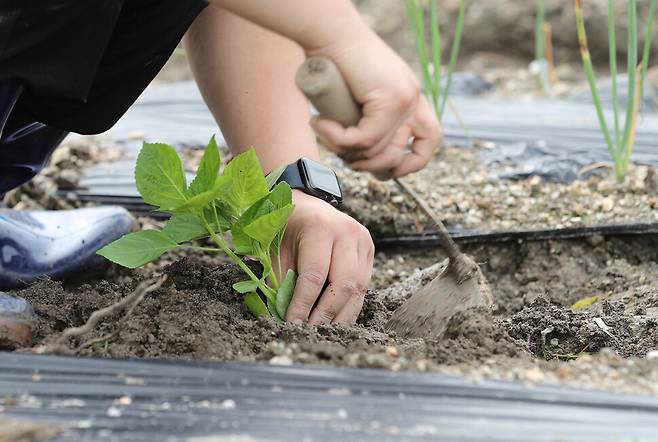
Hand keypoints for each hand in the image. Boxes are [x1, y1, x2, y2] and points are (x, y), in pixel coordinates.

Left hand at [278, 191, 373, 324]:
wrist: (305, 204)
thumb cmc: (286, 227)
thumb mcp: (276, 249)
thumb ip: (280, 281)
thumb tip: (283, 317)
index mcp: (321, 227)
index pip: (315, 275)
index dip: (304, 304)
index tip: (293, 323)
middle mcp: (348, 233)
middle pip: (343, 284)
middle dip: (326, 314)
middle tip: (310, 332)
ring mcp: (363, 241)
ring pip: (358, 288)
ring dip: (341, 315)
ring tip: (324, 332)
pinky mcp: (370, 251)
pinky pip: (363, 286)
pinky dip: (350, 306)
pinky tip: (336, 320)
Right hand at [308, 32, 442, 178]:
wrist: (328, 32)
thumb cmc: (334, 61)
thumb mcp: (356, 101)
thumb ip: (365, 123)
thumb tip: (364, 159)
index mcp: (410, 98)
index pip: (430, 139)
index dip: (414, 163)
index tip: (392, 173)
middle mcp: (413, 98)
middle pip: (397, 154)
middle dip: (367, 165)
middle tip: (342, 154)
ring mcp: (405, 99)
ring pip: (376, 150)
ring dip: (343, 149)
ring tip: (324, 131)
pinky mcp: (390, 99)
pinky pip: (364, 139)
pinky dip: (338, 138)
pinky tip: (320, 123)